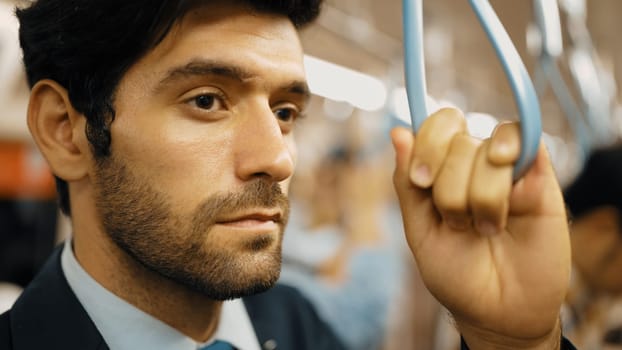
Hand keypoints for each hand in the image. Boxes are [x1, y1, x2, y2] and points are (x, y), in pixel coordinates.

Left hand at [391, 108, 570, 348]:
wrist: (500, 312)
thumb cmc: (457, 274)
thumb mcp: (421, 231)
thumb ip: (407, 183)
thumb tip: (398, 132)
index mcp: (441, 172)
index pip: (433, 129)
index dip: (426, 147)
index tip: (421, 182)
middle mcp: (473, 164)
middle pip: (457, 140)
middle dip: (450, 188)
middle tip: (459, 223)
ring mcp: (507, 169)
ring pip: (487, 148)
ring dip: (481, 196)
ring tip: (488, 228)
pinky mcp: (540, 178)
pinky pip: (525, 139)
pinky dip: (510, 146)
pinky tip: (505, 163)